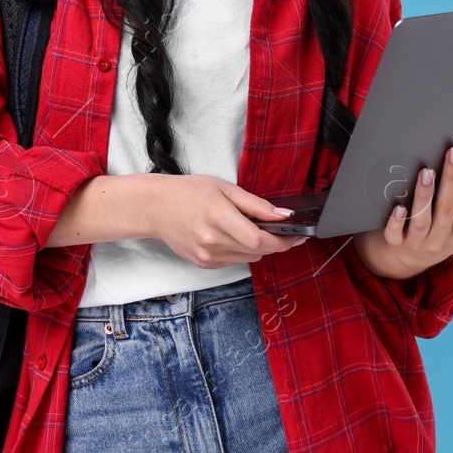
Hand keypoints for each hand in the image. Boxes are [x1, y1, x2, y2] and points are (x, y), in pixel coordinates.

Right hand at [148, 175, 306, 268]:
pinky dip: (241, 250)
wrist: (155, 208)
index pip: (260, 240)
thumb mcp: (225, 188)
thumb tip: (283, 215)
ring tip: (247, 227)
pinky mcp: (204, 264)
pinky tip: (230, 235)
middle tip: (281, 230)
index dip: (283, 241)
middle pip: (258, 251)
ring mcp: (207, 256)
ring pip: (249, 258)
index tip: (297, 236)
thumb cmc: (188, 192)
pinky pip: (234, 261)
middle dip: (274, 242)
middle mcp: (212, 241)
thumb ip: (256, 205)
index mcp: (218, 217)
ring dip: (257, 246)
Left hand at [354, 141, 452, 280]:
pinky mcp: (396, 244)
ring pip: (423, 219)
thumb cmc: (451, 235)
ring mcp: (419, 243)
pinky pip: (396, 235)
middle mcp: (443, 240)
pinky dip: (397, 221)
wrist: (413, 259)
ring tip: (427, 171)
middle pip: (449, 205)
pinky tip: (399, 205)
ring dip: (425, 195)